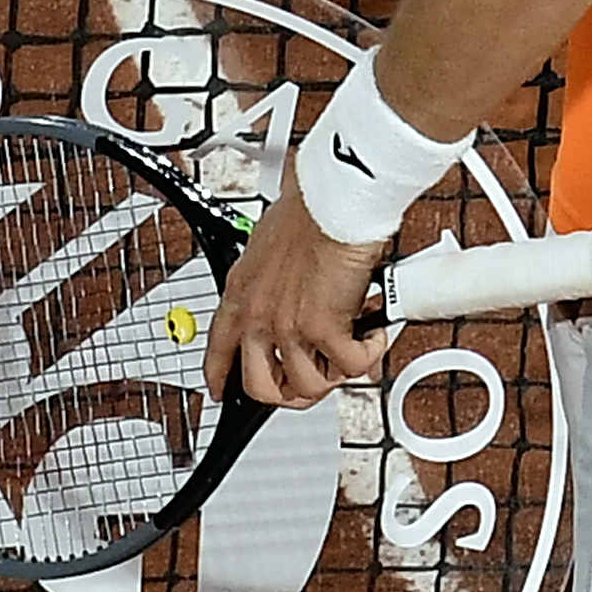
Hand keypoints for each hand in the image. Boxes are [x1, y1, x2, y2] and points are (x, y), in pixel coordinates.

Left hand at [203, 166, 391, 409]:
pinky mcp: (324, 329)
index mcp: (240, 293)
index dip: (219, 376)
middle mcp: (259, 316)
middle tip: (315, 376)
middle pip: (261, 388)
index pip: (218, 350)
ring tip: (351, 345)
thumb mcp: (267, 244)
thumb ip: (273, 278)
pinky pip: (351, 365)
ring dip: (335, 371)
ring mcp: (289, 327)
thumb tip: (292, 291)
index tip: (220, 389)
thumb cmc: (308, 208)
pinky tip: (372, 331)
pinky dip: (367, 352)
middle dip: (290, 392)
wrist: (333, 199)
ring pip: (310, 386)